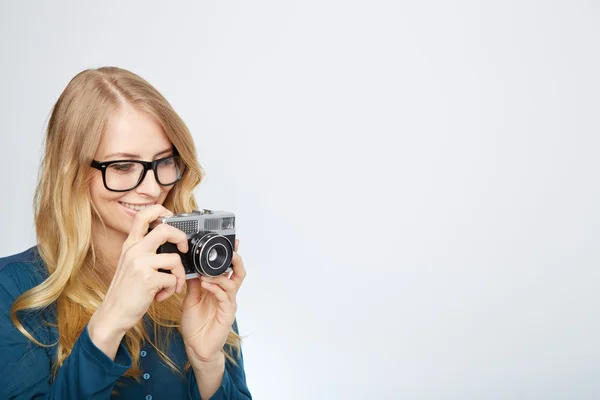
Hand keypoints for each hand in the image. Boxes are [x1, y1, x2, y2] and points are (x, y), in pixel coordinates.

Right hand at [90, 205, 188, 343]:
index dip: (160, 210)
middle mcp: (134, 250)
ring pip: (175, 258)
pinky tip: (162, 295)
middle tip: (183, 248)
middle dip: (181, 237)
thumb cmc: (126, 291)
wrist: (113, 314)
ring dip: (180, 274)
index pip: (143, 216)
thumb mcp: (130, 264)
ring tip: (173, 284)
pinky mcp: (148, 279)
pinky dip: (172, 289)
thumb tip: (170, 244)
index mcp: (130, 245)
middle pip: (165, 229)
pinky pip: (173, 279)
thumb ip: (144, 250)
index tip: (171, 217)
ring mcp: (140, 263)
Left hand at [181, 239, 245, 365]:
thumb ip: (194, 284)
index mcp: (219, 289)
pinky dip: (216, 288)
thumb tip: (191, 267)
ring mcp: (228, 304)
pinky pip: (225, 297)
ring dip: (220, 275)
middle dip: (236, 260)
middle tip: (231, 251)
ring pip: (233, 283)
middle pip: (238, 273)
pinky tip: (206, 284)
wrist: (196, 347)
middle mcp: (226, 295)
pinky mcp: (227, 314)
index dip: (231, 256)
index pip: (228, 269)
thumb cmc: (195, 325)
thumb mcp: (190, 299)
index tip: (231, 242)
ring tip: (207, 273)